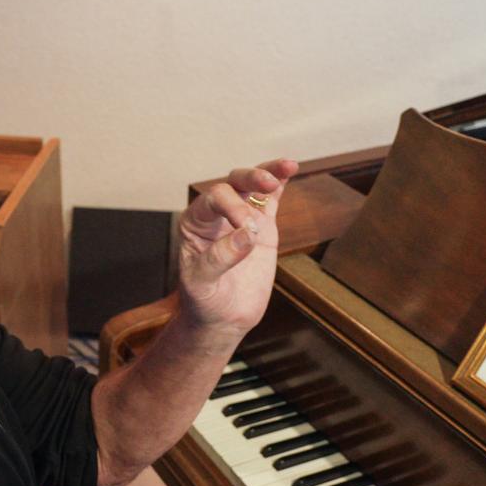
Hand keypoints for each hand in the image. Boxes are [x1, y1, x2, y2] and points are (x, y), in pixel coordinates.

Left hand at [176, 159, 298, 334]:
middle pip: (232, 183)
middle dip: (250, 178)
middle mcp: (216, 215)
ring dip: (268, 172)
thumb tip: (248, 234)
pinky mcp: (262, 227)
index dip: (231, 206)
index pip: (212, 199)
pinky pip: (270, 199)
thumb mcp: (202, 284)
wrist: (222, 319)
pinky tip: (290, 169)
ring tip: (287, 166)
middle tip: (268, 184)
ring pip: (252, 185)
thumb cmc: (204, 301)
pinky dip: (280, 183)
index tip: (249, 229)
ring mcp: (240, 218)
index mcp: (195, 223)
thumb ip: (220, 258)